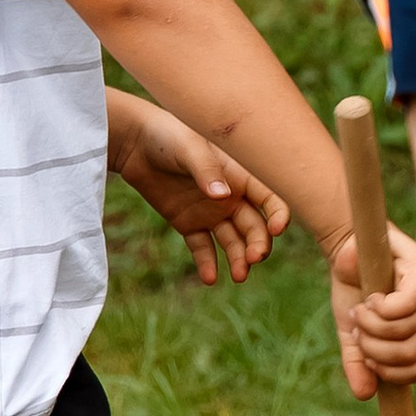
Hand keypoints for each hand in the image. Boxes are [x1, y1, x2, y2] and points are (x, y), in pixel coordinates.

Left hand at [110, 104, 286, 285]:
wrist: (136, 143)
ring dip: (238, 259)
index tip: (277, 229)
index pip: (270, 198)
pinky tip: (210, 278)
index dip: (278, 214)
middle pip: (254, 226)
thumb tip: (223, 196)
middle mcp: (232, 197)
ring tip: (238, 276)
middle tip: (252, 259)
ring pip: (233, 241)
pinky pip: (203, 248)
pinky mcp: (190, 224)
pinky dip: (207, 263)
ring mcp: (212, 213)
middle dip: (258, 244)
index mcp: (241, 175)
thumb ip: (206, 171)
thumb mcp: (189, 149)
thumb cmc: (169, 136)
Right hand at [328, 224, 415, 397]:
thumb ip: (360, 363)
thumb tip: (365, 394)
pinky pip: (406, 306)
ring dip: (372, 328)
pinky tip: (370, 300)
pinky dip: (380, 310)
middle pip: (411, 353)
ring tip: (360, 312)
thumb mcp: (354, 332)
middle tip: (359, 330)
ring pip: (407, 332)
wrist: (345, 249)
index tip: (366, 356)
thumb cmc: (354, 290)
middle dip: (375, 349)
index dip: (389, 371)